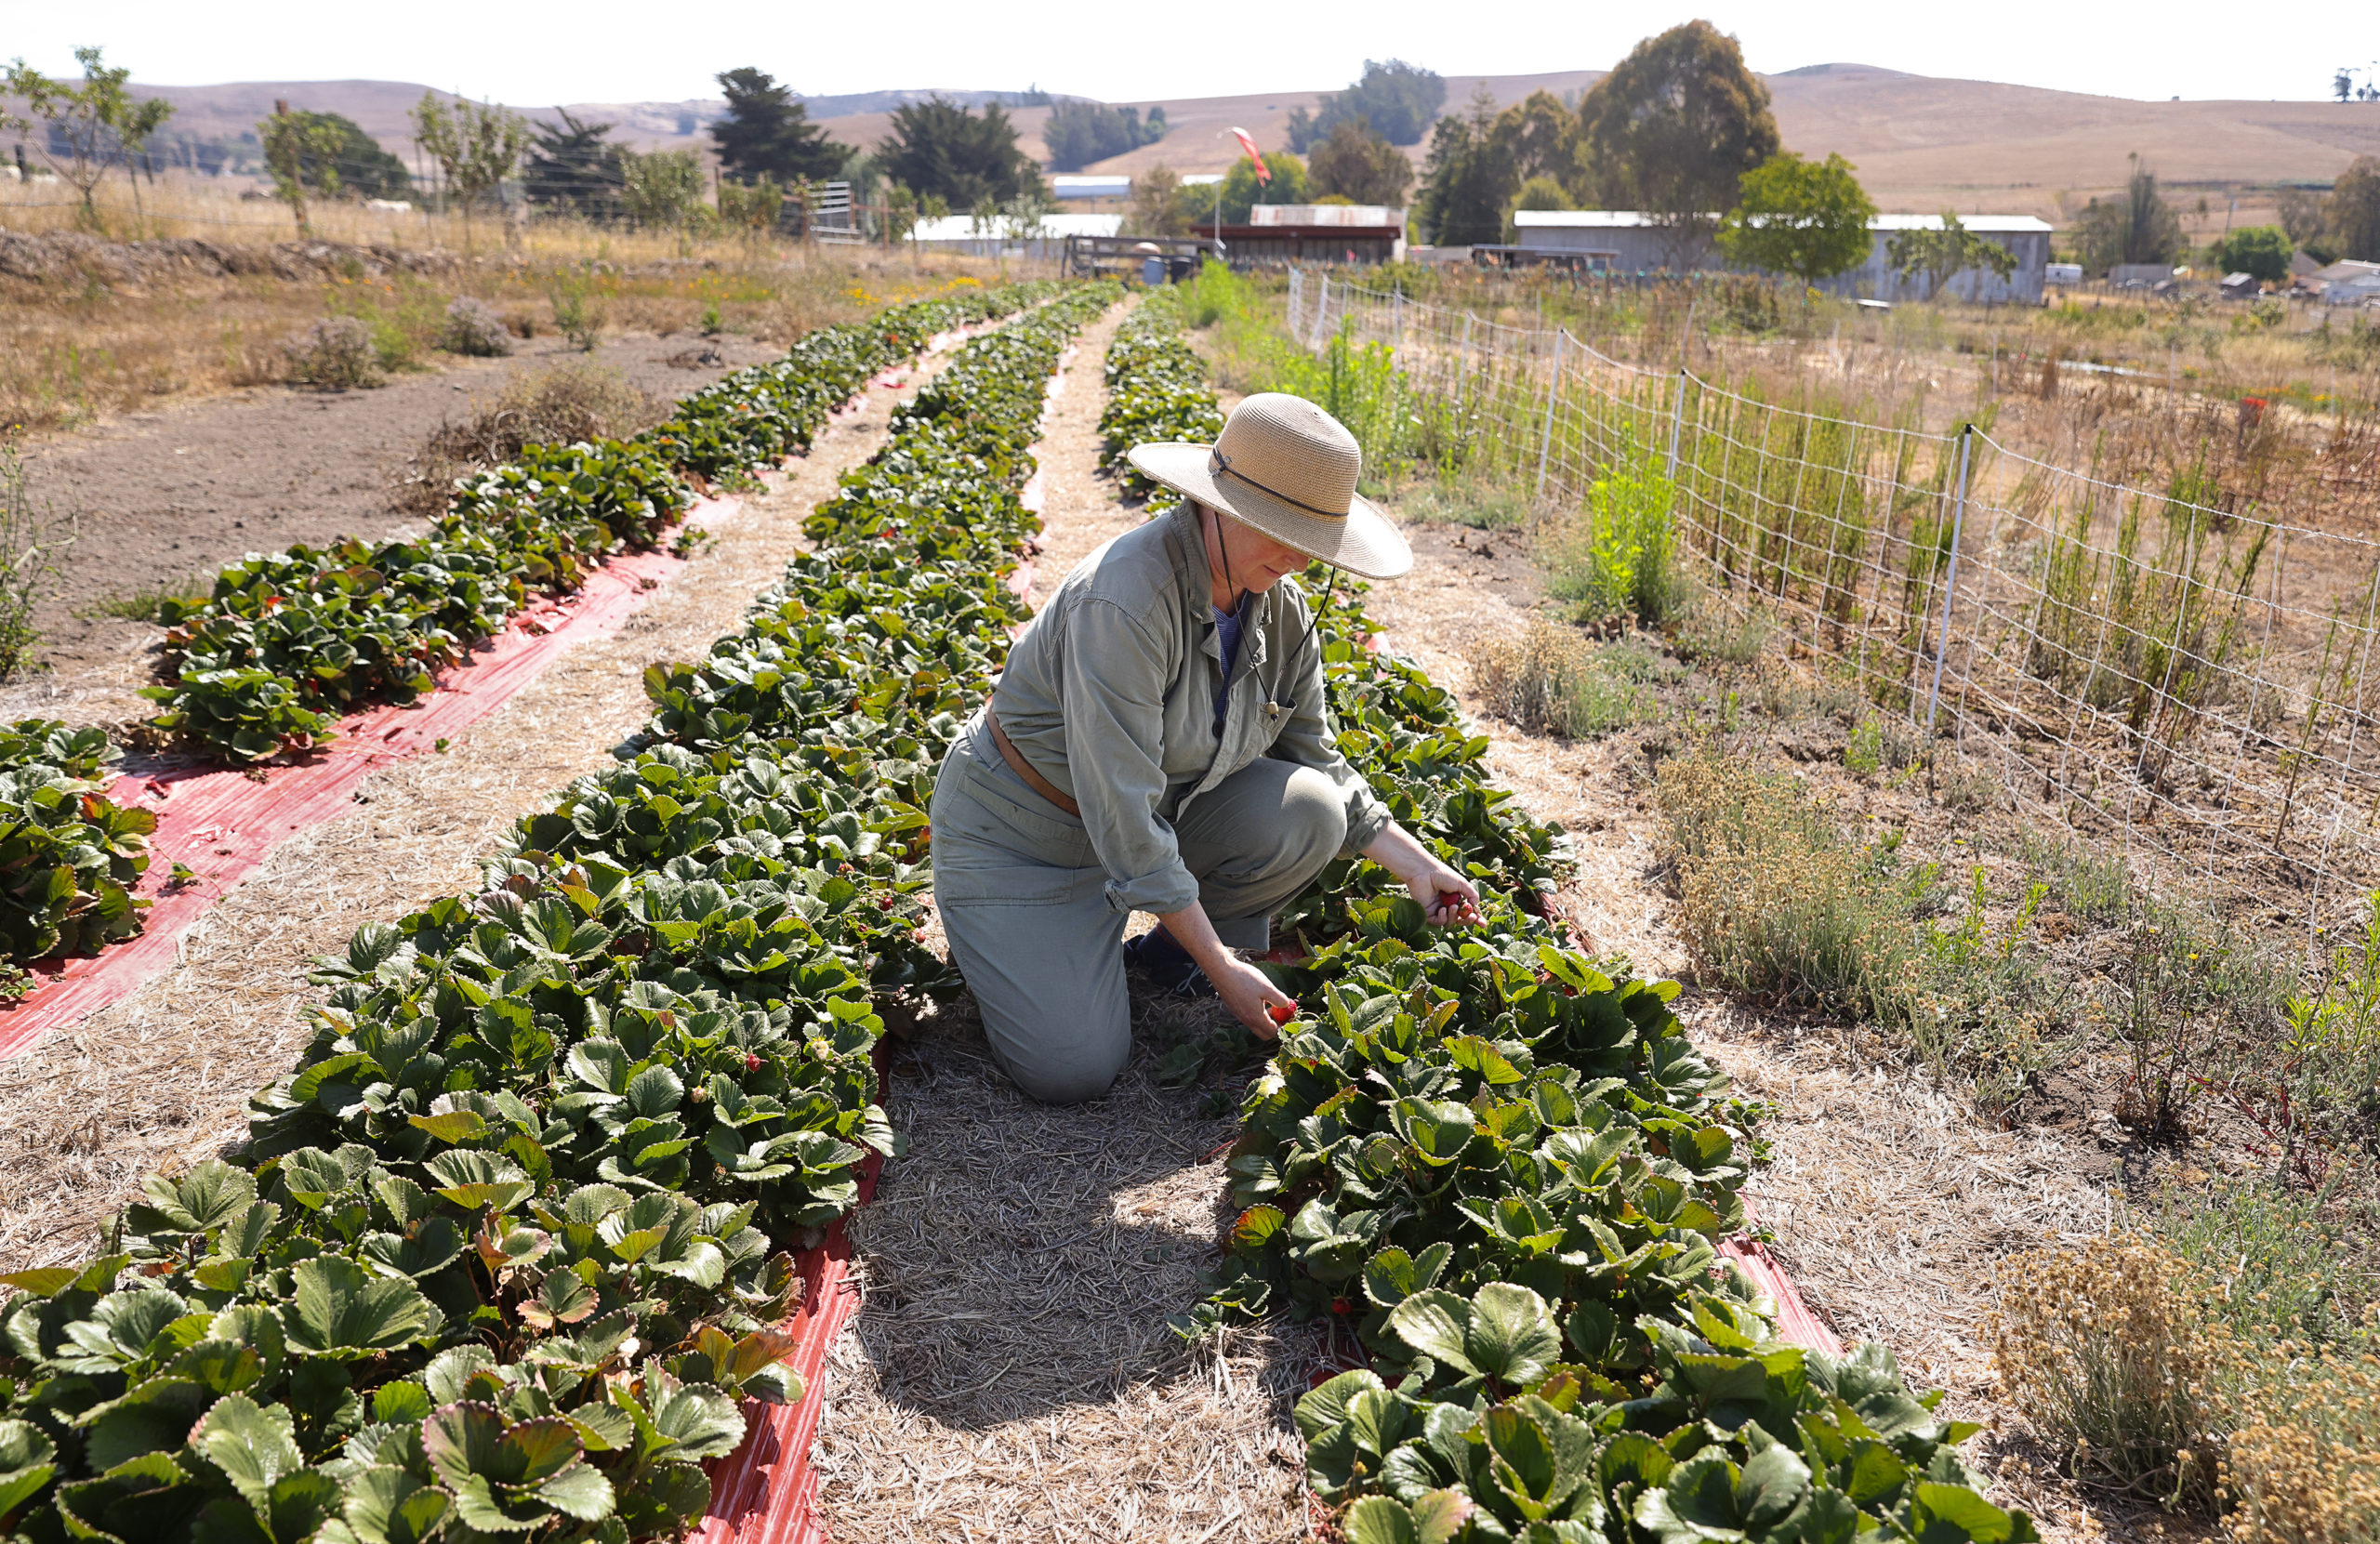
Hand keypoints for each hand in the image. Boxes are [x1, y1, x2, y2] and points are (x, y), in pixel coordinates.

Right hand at [1212, 953, 1296, 1039]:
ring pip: (1256, 1025)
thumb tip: (1287, 1005)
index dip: (1283, 1027)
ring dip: (1266, 1018)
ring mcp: (1239, 1015)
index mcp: (1255, 1018)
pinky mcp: (1234, 1008)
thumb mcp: (1267, 987)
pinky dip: (1257, 1013)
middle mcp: (1246, 1020)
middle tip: (1281, 1013)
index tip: (1288, 1016)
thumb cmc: (1244, 978)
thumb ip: (1279, 999)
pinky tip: (1259, 998)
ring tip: (1271, 1003)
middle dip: (1274, 1026)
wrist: (1221, 971)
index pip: (1272, 1033)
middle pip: (1264, 1033)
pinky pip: (1249, 1017)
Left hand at [1362, 820, 1486, 927]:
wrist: (1424, 872)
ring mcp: (1437, 910)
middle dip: (1467, 920)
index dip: (1476, 918)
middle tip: (1471, 917)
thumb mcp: (1462, 884)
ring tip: (1453, 907)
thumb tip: (1476, 907)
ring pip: (1450, 922)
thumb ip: (1472, 895)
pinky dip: (1442, 918)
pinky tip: (1442, 909)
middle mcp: (1447, 905)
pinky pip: (1438, 922)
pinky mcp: (1427, 913)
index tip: (1483, 923)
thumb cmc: (1443, 874)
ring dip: (1454, 917)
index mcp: (1456, 898)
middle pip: (1460, 920)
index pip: (1468, 912)